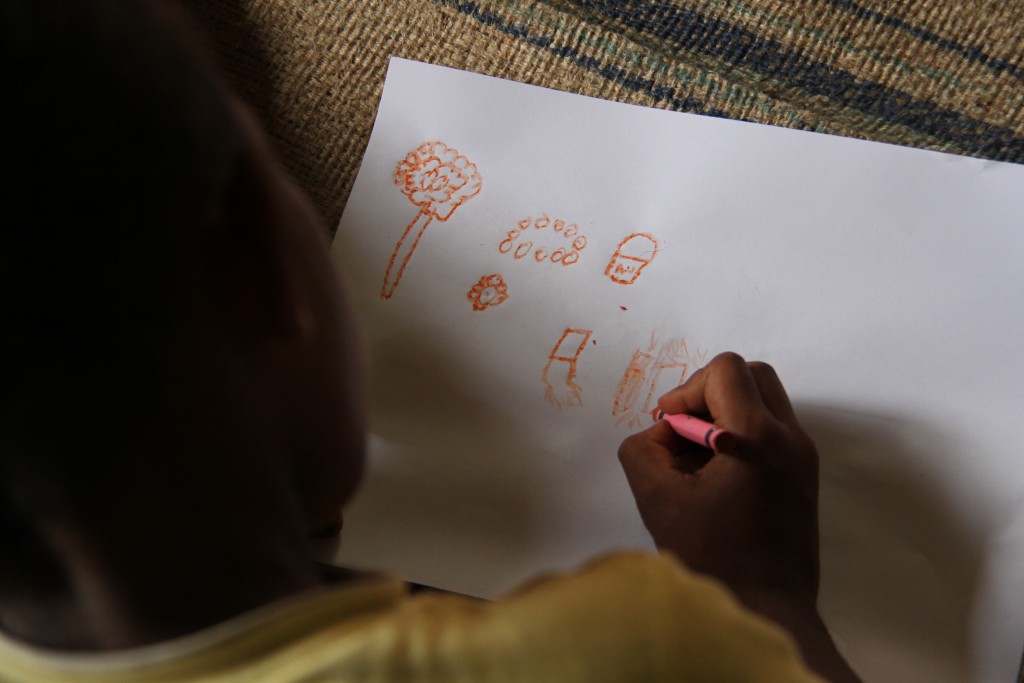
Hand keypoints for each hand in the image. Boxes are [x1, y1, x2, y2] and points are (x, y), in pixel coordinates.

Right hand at [619, 352, 818, 604]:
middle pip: (752, 376)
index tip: (670, 425)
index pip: (726, 371)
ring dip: (727, 413)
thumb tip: (662, 432)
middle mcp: (790, 438)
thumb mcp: (657, 499)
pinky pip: (773, 430)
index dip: (688, 389)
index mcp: (757, 438)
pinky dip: (743, 434)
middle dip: (710, 392)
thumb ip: (643, 450)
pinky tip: (717, 475)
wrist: (768, 609)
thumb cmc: (712, 558)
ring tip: (698, 457)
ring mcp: (803, 457)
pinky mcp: (804, 476)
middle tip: (685, 431)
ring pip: (765, 401)